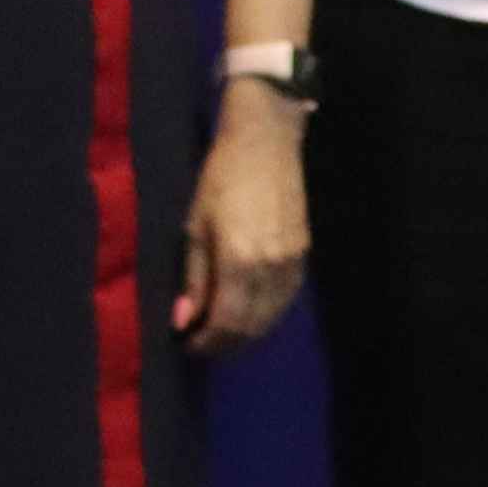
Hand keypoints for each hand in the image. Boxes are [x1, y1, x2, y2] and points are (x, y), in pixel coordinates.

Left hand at [180, 90, 310, 353]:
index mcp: (239, 262)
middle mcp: (270, 269)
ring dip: (246, 332)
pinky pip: (285, 300)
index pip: (226, 323)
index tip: (188, 344)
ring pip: (271, 318)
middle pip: (250, 327)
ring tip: (223, 331)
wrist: (266, 142)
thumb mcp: (196, 226)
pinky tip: (249, 311)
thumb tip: (184, 321)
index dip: (206, 342)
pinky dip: (266, 314)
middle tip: (203, 342)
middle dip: (225, 343)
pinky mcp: (303, 254)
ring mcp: (291, 263)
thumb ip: (194, 278)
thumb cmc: (221, 178)